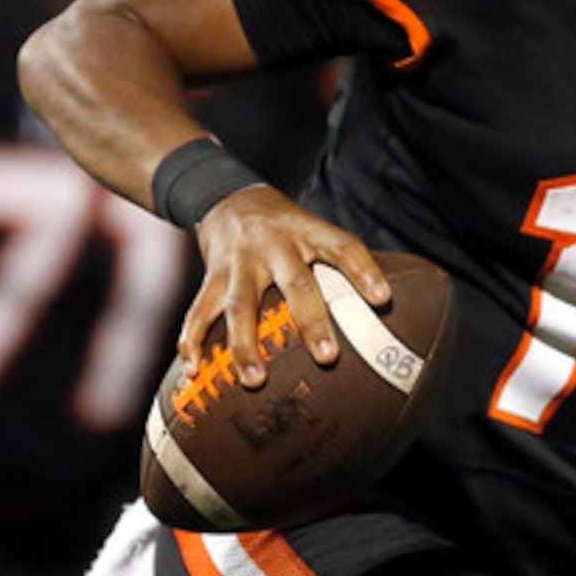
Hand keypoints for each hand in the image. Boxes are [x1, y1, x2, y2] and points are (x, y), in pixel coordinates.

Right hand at [183, 187, 391, 388]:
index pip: (343, 247)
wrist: (224, 194)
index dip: (364, 270)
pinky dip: (192, 342)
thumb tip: (380, 310)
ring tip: (255, 381)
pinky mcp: (211, 274)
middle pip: (296, 283)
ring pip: (240, 305)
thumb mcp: (310, 228)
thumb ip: (335, 263)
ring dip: (245, 345)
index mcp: (307, 231)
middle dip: (311, 321)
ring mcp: (240, 260)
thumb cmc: (282, 225)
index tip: (383, 299)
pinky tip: (192, 372)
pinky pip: (198, 311)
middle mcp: (274, 243)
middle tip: (327, 358)